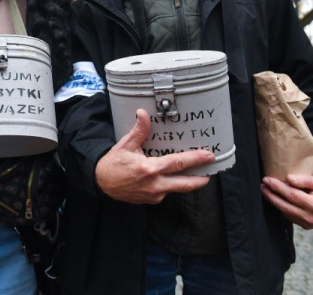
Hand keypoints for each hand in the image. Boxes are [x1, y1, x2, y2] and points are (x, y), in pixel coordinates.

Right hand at [95, 109, 214, 203]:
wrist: (101, 182)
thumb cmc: (113, 163)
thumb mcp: (126, 144)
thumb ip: (139, 130)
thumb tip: (143, 113)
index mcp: (150, 168)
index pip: (179, 163)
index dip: (196, 159)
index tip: (209, 156)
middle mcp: (155, 184)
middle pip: (185, 184)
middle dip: (201, 179)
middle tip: (211, 172)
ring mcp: (153, 195)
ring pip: (176, 189)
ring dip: (187, 182)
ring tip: (196, 175)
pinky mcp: (151, 200)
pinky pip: (165, 192)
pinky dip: (170, 185)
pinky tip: (171, 178)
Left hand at [261, 174, 312, 228]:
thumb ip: (304, 180)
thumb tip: (288, 178)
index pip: (292, 196)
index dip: (278, 188)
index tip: (267, 180)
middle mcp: (311, 218)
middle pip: (286, 206)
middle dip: (271, 195)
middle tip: (262, 186)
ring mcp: (308, 224)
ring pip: (286, 212)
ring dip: (274, 201)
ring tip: (265, 190)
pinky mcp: (305, 226)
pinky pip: (289, 216)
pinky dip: (281, 207)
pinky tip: (275, 199)